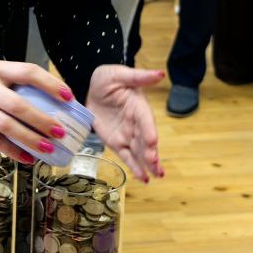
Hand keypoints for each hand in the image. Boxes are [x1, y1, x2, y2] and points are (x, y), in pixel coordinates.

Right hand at [0, 56, 72, 163]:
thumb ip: (13, 81)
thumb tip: (48, 100)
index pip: (27, 73)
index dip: (50, 84)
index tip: (68, 96)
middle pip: (18, 105)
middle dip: (41, 120)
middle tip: (60, 131)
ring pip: (5, 126)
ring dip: (28, 139)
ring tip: (47, 148)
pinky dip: (11, 151)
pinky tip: (26, 158)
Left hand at [85, 64, 163, 183]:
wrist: (93, 89)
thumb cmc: (108, 79)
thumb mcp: (120, 74)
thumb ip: (139, 76)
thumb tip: (160, 74)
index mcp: (138, 106)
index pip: (145, 119)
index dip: (149, 130)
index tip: (153, 141)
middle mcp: (137, 123)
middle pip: (145, 139)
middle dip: (150, 152)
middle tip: (154, 163)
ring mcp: (128, 135)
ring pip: (139, 151)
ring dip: (148, 163)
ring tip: (156, 174)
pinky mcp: (118, 143)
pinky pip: (127, 157)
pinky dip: (135, 167)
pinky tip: (144, 179)